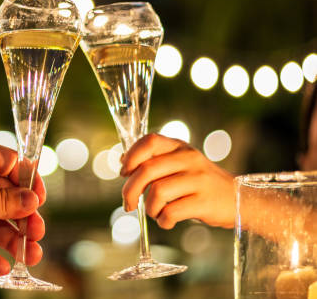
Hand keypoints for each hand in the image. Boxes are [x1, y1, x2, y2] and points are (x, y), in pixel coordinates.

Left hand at [0, 142, 45, 275]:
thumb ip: (4, 202)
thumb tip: (33, 201)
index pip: (12, 165)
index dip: (28, 181)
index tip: (40, 200)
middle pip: (6, 198)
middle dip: (23, 218)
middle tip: (37, 235)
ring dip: (10, 239)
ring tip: (30, 257)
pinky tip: (1, 267)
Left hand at [120, 133, 234, 229]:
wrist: (239, 198)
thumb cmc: (200, 183)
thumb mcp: (180, 163)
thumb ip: (155, 161)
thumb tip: (123, 162)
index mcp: (179, 146)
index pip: (149, 141)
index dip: (131, 156)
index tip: (124, 173)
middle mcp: (189, 159)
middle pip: (147, 170)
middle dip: (130, 190)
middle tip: (128, 204)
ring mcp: (198, 180)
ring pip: (157, 192)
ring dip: (149, 207)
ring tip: (156, 212)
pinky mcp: (204, 202)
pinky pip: (171, 212)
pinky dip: (163, 220)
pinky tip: (167, 221)